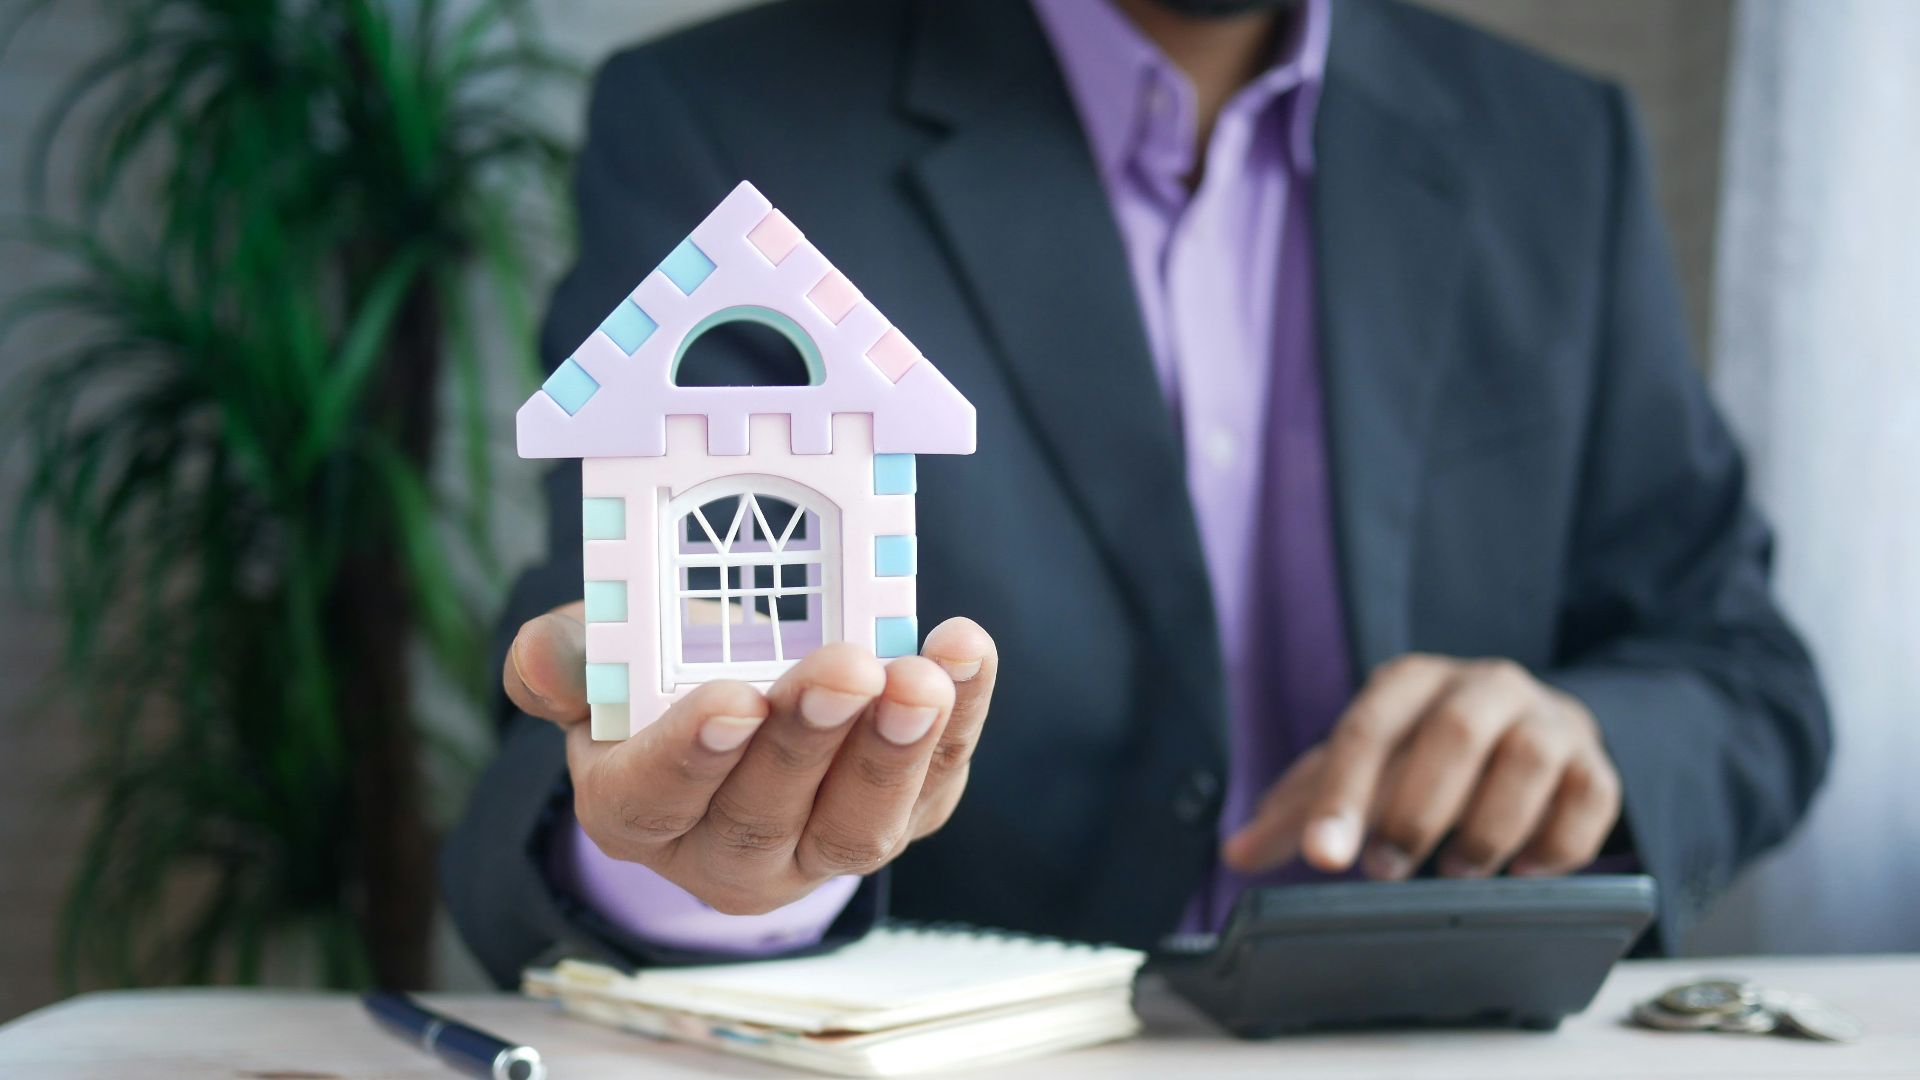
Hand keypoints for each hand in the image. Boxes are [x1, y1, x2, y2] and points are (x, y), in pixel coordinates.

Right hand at [506, 601, 997, 914]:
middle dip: (809, 741)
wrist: (738, 696)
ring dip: (895, 750)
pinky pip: (934, 784)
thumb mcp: (598, 660)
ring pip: (857, 825)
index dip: (694, 753)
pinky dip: (959, 721)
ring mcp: (819, 846)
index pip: (656, 797)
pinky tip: (965, 655)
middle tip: (846, 669)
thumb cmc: (659, 678)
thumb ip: (565, 658)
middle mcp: (726, 851)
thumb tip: (547, 655)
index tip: (735, 699)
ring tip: (920, 678)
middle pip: (764, 814)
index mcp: (636, 810)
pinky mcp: (900, 817)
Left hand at [1222, 654, 1621, 880]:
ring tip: (1459, 872)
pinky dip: (1557, 843)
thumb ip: (1302, 808)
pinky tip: (1524, 871)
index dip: (1342, 796)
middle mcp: (1484, 685)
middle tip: (1387, 871)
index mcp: (1411, 682)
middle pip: (1453, 733)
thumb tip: (1236, 852)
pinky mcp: (1596, 762)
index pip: (1368, 730)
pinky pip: (1589, 797)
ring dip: (1488, 827)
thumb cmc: (1427, 754)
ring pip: (1527, 760)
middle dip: (1417, 810)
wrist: (1531, 729)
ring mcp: (1547, 720)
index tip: (1324, 858)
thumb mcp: (1364, 769)